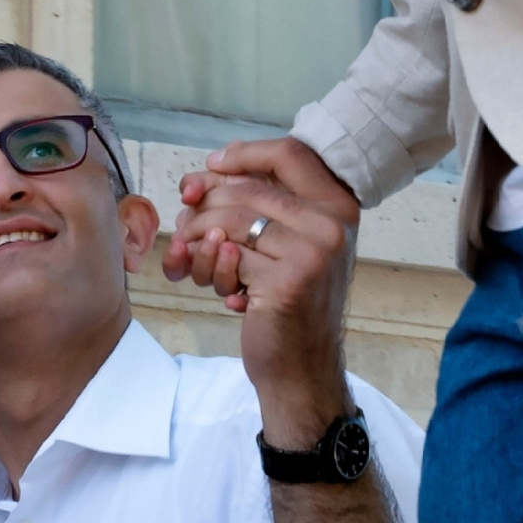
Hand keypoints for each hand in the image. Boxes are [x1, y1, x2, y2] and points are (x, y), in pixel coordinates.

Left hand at [162, 137, 363, 446]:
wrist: (302, 369)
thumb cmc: (287, 304)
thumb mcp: (284, 245)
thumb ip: (256, 206)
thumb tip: (199, 176)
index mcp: (338, 205)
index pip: (289, 154)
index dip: (241, 155)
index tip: (207, 169)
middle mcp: (333, 223)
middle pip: (246, 188)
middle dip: (203, 205)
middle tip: (184, 227)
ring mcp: (314, 251)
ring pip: (230, 221)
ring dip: (197, 239)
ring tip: (192, 261)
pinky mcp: (288, 280)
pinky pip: (228, 257)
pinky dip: (208, 271)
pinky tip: (223, 293)